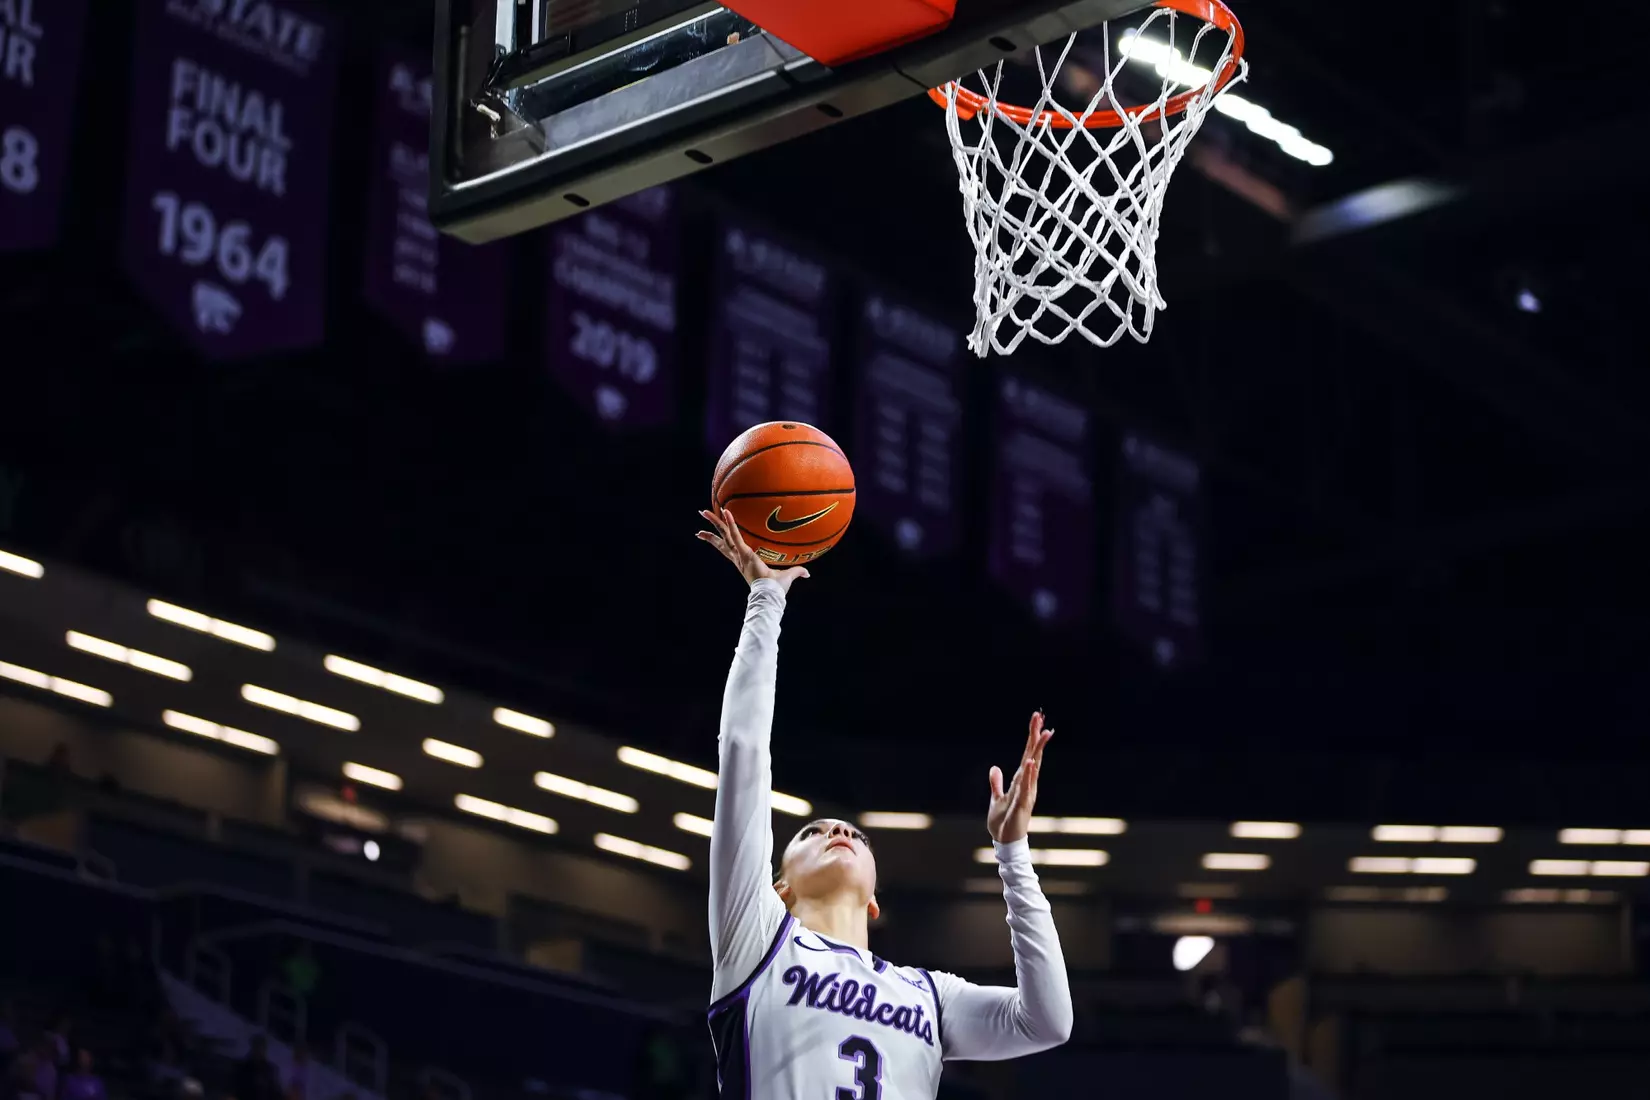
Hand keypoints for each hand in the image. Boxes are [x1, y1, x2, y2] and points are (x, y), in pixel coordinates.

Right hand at [697, 507, 809, 593]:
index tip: (710, 534)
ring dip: (714, 522)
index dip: (719, 539)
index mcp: (744, 561)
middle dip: (710, 528)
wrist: (771, 595)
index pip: (729, 547)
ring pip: (724, 535)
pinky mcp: (744, 553)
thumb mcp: (788, 576)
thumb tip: (808, 573)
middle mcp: (738, 557)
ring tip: (704, 512)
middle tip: (703, 515)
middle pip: (721, 539)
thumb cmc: (777, 589)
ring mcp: (740, 555)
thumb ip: (797, 572)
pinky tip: (726, 511)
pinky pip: (735, 536)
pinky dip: (731, 523)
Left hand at [986, 710, 1052, 844]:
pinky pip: (1025, 786)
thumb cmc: (1003, 821)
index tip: (1036, 719)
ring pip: (1033, 768)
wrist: (1004, 841)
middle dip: (1036, 737)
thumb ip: (996, 783)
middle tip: (1040, 717)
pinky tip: (1030, 762)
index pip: (1027, 755)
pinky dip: (1028, 775)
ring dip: (1037, 750)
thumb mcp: (996, 798)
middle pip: (1032, 756)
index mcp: (1021, 781)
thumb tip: (994, 767)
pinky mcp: (1021, 804)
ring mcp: (1026, 793)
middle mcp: (1027, 784)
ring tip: (1043, 733)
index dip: (1031, 738)